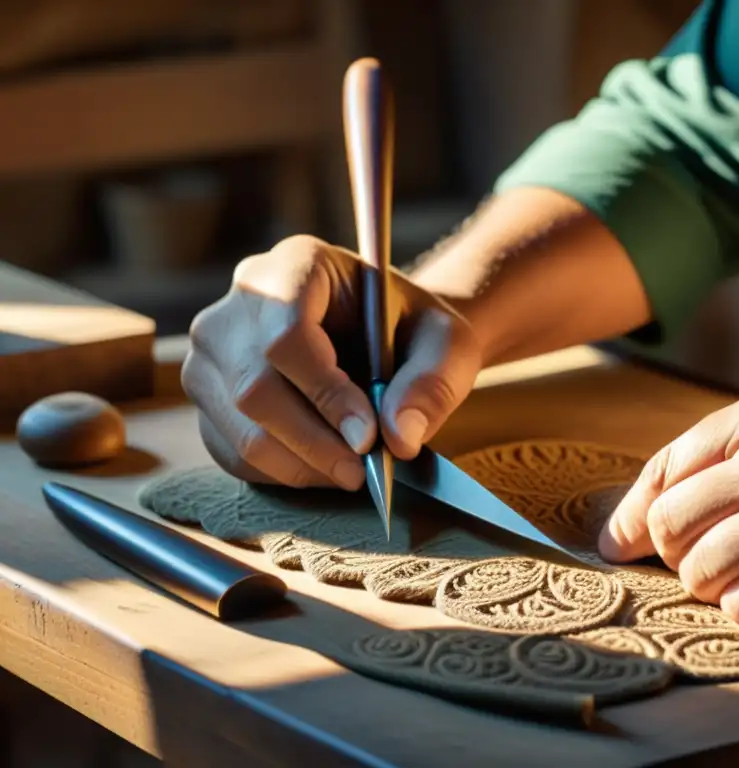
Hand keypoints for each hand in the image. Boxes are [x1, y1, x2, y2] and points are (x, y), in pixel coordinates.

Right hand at [182, 235, 482, 488]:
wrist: (393, 338)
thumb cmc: (415, 332)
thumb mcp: (445, 345)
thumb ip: (431, 384)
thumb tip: (400, 439)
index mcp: (297, 265)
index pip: (288, 334)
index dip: (325, 393)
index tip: (368, 436)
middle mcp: (241, 300)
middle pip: (253, 386)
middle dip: (312, 442)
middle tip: (363, 471)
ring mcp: (214, 349)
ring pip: (237, 426)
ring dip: (298, 465)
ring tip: (350, 473)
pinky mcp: (209, 395)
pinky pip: (230, 450)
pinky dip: (279, 473)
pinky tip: (323, 469)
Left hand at [599, 376, 738, 625]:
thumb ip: (727, 447)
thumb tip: (636, 512)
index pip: (670, 465)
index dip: (635, 511)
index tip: (619, 543)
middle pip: (671, 520)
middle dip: (672, 550)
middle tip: (694, 559)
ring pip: (699, 568)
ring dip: (707, 583)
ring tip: (734, 577)